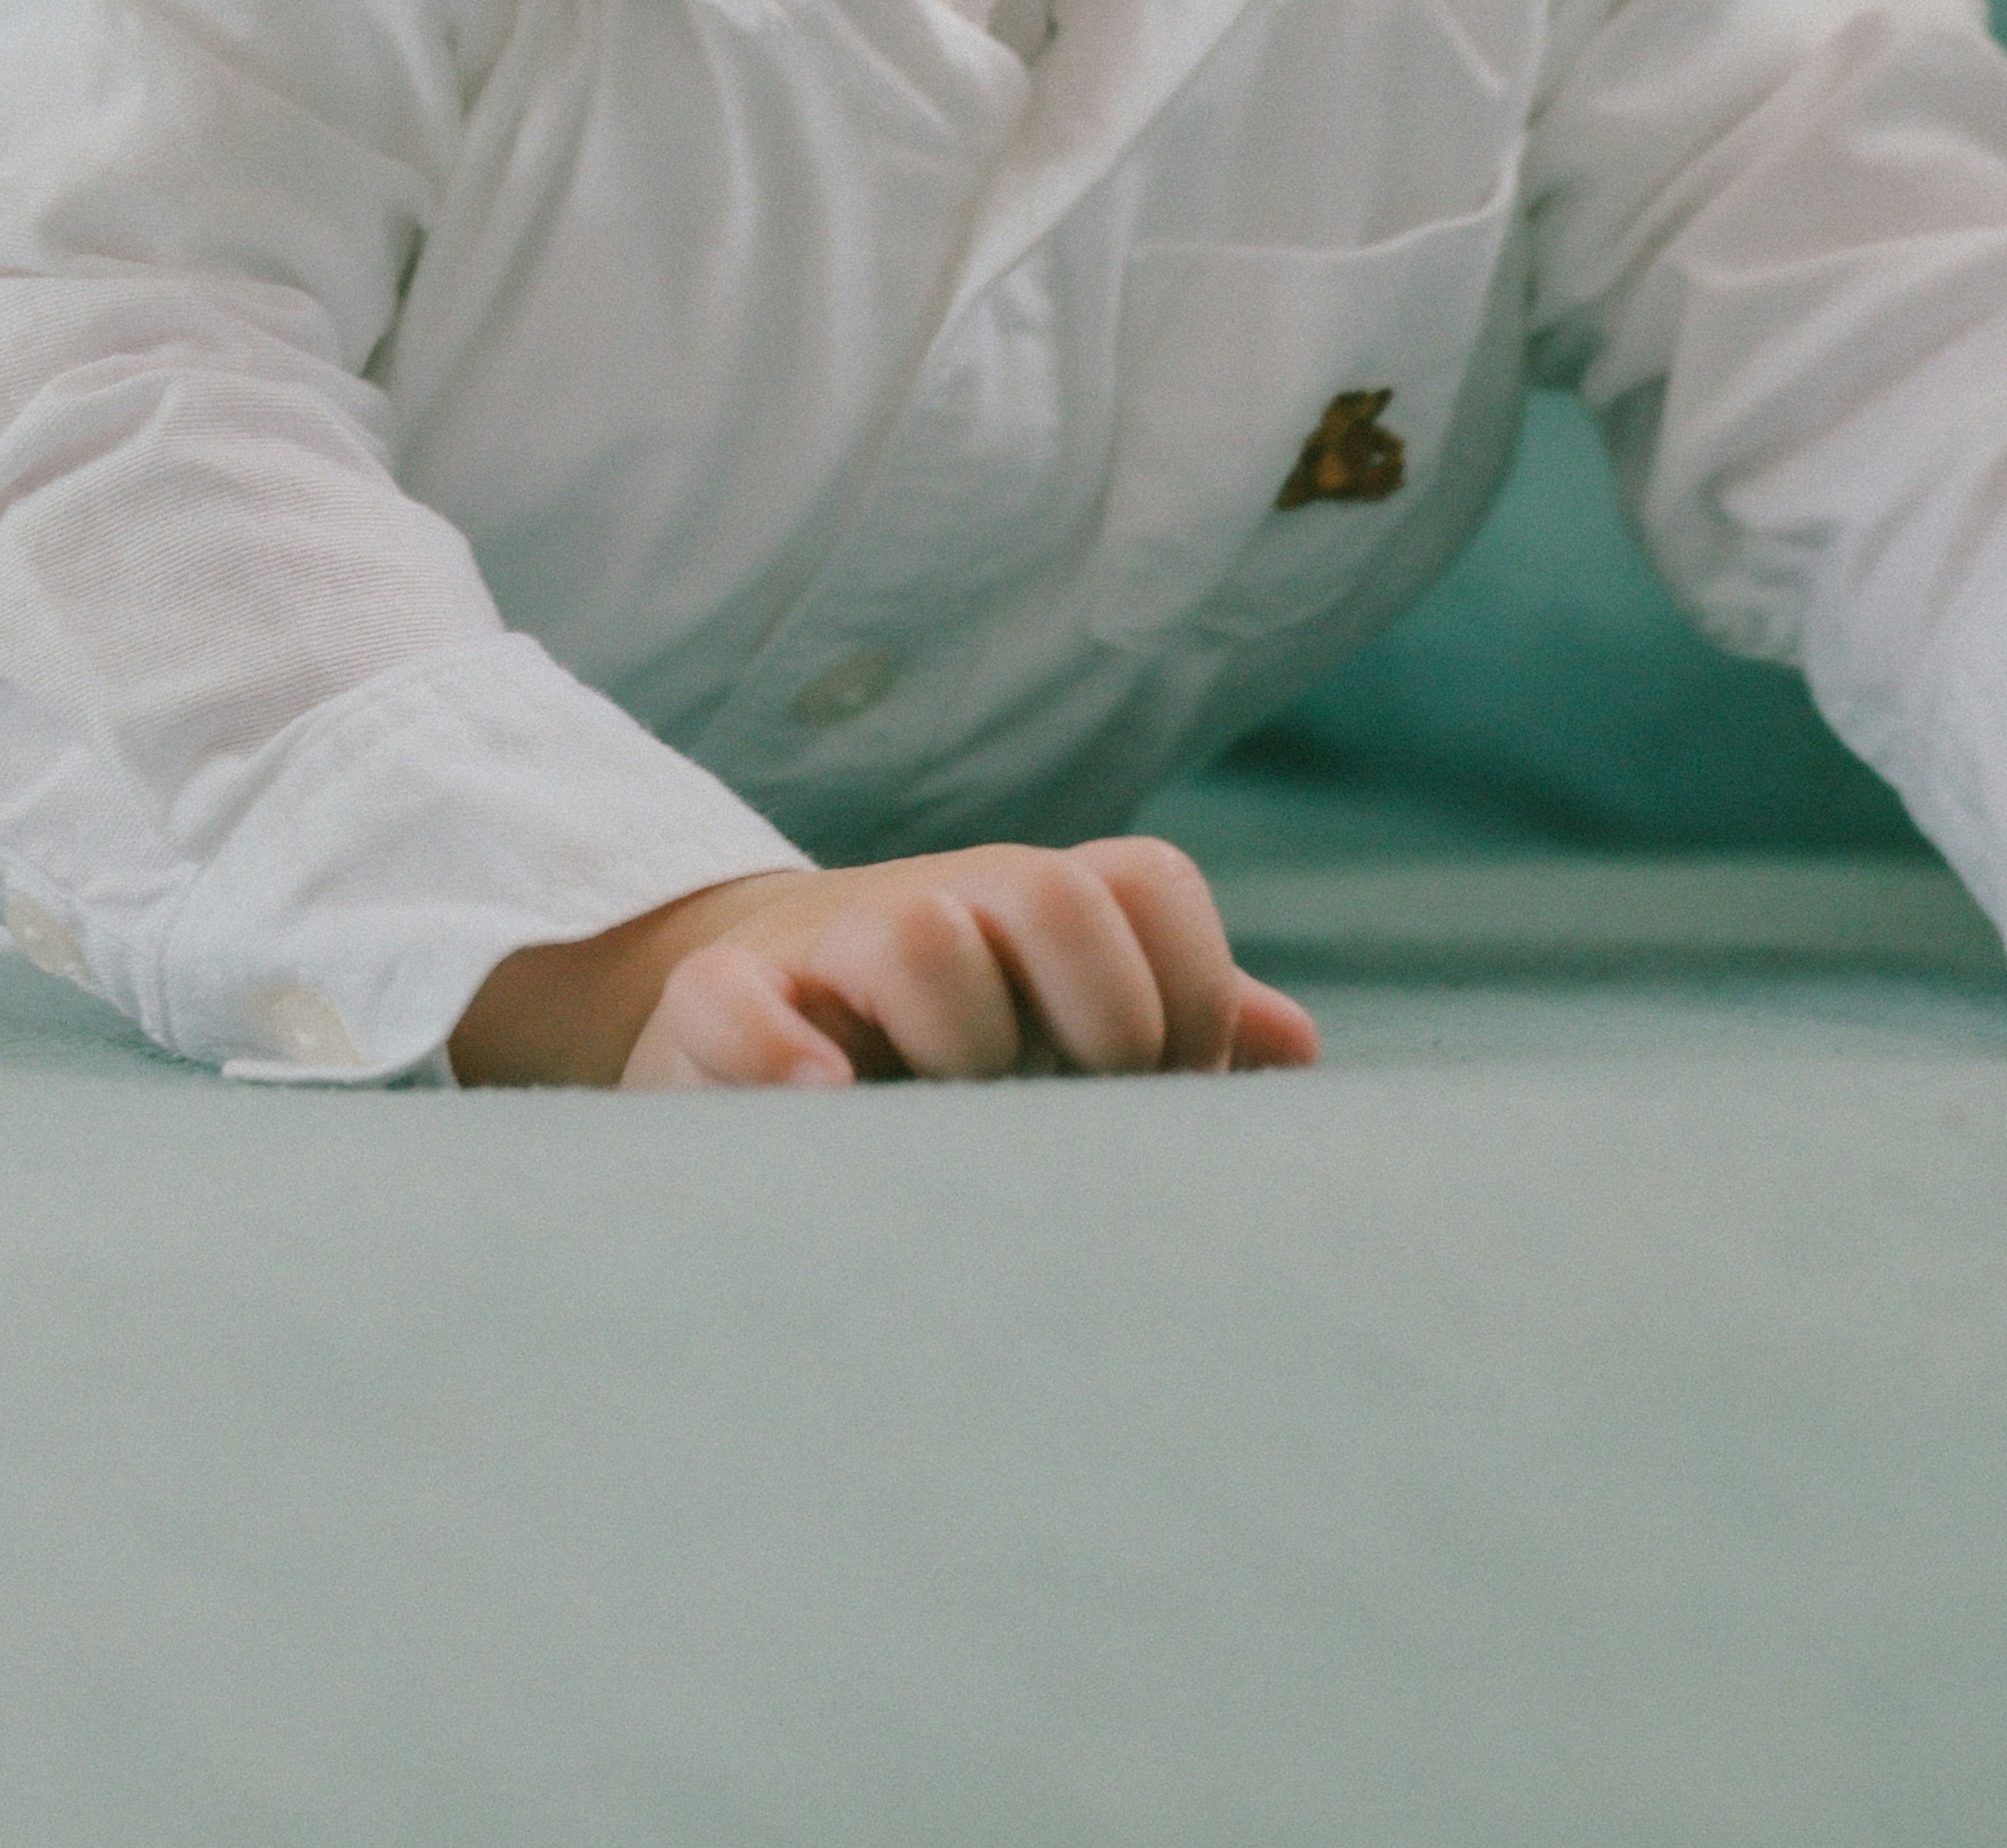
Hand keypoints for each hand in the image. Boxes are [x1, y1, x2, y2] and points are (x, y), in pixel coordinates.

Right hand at [452, 838, 1327, 1089]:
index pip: (1149, 883)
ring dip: (957, 1038)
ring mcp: (826, 948)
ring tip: (944, 1123)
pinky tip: (827, 1106)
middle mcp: (943, 902)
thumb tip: (1291, 1046)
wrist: (748, 1036)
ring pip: (918, 933)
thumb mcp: (1059, 1032)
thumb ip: (1176, 1024)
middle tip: (1066, 1104)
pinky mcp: (714, 1008)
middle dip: (1095, 1013)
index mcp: (1038, 906)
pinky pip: (733, 1004)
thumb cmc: (939, 1052)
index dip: (1190, 986)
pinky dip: (782, 1055)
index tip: (1168, 1083)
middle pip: (1052, 893)